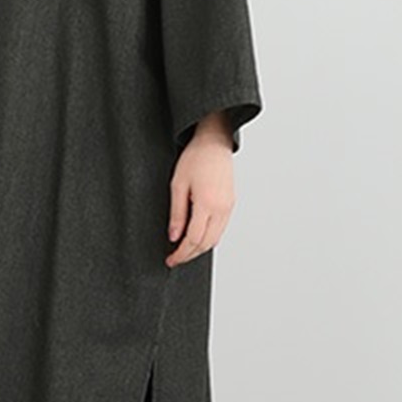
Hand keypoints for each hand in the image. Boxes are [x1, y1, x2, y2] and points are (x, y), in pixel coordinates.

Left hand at [165, 112, 235, 266]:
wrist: (214, 142)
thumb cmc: (195, 158)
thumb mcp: (177, 185)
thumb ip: (176, 214)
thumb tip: (174, 236)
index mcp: (207, 204)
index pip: (193, 239)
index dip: (181, 253)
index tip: (171, 259)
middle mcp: (221, 209)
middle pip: (206, 244)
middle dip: (189, 255)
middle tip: (175, 258)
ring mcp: (228, 207)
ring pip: (215, 239)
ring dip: (199, 248)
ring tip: (184, 250)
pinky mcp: (231, 204)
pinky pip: (220, 229)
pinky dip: (208, 238)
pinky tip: (197, 237)